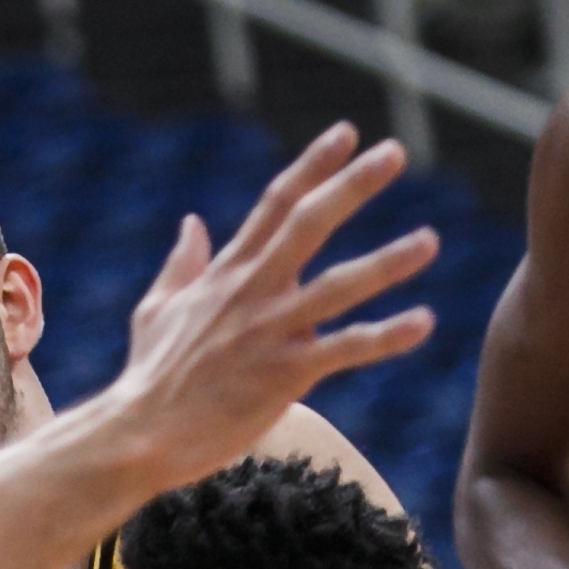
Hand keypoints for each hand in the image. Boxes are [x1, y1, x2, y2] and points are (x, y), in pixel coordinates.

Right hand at [99, 127, 441, 490]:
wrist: (138, 434)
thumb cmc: (148, 377)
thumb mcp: (156, 309)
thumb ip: (181, 263)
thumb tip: (192, 222)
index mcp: (228, 271)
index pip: (276, 203)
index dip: (312, 166)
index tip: (346, 134)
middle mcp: (253, 291)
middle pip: (310, 223)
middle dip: (353, 185)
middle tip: (395, 152)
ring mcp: (270, 331)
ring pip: (339, 286)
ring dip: (388, 261)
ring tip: (429, 240)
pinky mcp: (284, 375)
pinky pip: (345, 350)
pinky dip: (386, 337)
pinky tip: (424, 322)